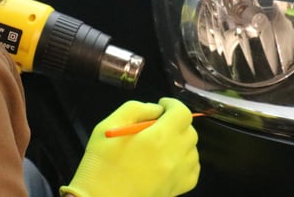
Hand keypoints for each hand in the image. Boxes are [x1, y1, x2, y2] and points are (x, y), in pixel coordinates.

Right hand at [60, 98, 199, 196]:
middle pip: (189, 130)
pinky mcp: (177, 189)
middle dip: (176, 122)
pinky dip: (185, 161)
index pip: (182, 113)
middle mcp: (173, 156)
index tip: (163, 105)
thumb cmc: (100, 166)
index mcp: (158, 138)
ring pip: (193, 149)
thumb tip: (155, 109)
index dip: (173, 104)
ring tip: (160, 144)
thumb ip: (135, 109)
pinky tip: (168, 160)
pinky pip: (193, 169)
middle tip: (158, 125)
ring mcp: (178, 175)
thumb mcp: (108, 126)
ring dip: (181, 141)